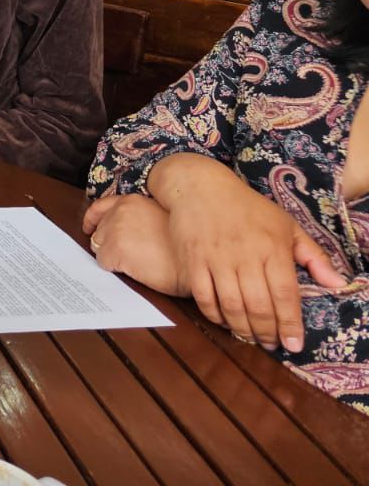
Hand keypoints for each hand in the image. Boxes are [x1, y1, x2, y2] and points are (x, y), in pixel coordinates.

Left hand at [82, 195, 186, 296]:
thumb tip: (122, 229)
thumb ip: (138, 217)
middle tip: (128, 253)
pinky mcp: (115, 250)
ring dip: (112, 255)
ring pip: (99, 247)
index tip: (88, 228)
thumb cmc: (184, 246)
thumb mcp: (161, 219)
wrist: (196, 265)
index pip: (100, 207)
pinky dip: (115, 268)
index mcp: (132, 201)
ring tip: (136, 261)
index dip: (92, 220)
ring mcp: (116, 230)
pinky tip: (135, 268)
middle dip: (108, 243)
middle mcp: (120, 211)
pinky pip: (103, 262)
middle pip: (99, 230)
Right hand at [150, 154, 348, 352]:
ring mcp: (216, 258)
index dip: (290, 323)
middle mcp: (245, 254)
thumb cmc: (248, 208)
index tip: (294, 344)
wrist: (200, 187)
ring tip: (252, 338)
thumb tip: (339, 284)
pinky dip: (214, 315)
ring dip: (243, 329)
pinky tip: (225, 322)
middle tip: (272, 344)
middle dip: (267, 331)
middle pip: (258, 304)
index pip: (285, 293)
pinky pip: (204, 296)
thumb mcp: (286, 225)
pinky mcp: (193, 260)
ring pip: (231, 305)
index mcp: (272, 246)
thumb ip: (314, 256)